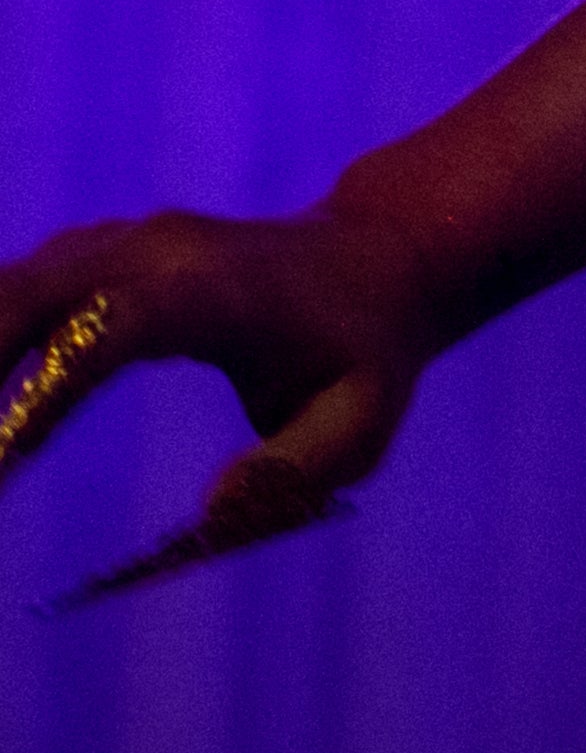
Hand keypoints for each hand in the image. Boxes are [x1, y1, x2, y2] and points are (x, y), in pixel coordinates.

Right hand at [0, 192, 458, 600]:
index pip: (110, 327)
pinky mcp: (99, 249)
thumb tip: (214, 511)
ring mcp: (122, 240)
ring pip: (12, 288)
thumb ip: (293, 472)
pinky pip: (19, 290)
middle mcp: (157, 250)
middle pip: (30, 296)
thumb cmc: (366, 352)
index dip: (49, 384)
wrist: (380, 255)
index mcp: (215, 289)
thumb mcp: (361, 421)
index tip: (7, 454)